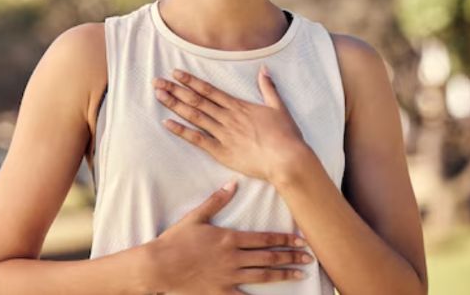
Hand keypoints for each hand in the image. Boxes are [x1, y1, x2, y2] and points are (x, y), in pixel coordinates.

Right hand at [149, 180, 311, 293]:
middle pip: (269, 257)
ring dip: (283, 274)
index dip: (285, 239)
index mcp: (230, 238)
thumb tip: (232, 184)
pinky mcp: (220, 292)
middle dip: (291, 257)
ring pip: (262, 276)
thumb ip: (216, 201)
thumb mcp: (196, 216)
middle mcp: (233, 257)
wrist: (160, 265)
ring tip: (300, 274)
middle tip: (309, 258)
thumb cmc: (176, 240)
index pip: (264, 238)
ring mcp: (228, 276)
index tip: (301, 240)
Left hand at [153, 64, 308, 182]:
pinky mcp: (221, 151)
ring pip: (194, 115)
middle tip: (157, 82)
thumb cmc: (286, 135)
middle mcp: (227, 117)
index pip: (209, 90)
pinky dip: (182, 131)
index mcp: (239, 106)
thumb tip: (264, 70)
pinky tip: (167, 123)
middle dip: (175, 90)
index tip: (176, 73)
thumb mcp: (279, 107)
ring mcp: (223, 134)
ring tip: (158, 96)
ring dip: (175, 105)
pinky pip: (197, 139)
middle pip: (197, 100)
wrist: (286, 159)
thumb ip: (268, 88)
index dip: (191, 81)